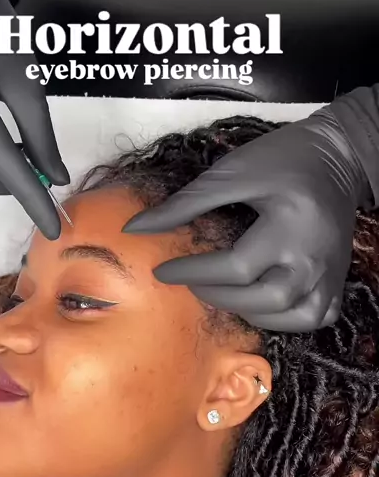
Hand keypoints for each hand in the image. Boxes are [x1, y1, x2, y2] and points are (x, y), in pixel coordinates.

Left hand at [123, 114, 368, 331]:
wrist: (338, 156)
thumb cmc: (283, 158)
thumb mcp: (232, 172)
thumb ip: (186, 203)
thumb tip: (137, 228)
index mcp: (289, 226)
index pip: (236, 266)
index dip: (193, 272)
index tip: (161, 270)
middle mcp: (314, 257)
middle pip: (266, 299)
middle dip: (221, 296)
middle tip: (193, 283)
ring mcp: (330, 273)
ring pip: (295, 317)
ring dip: (253, 314)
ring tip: (225, 294)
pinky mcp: (338, 279)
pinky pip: (318, 317)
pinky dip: (290, 320)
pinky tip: (264, 306)